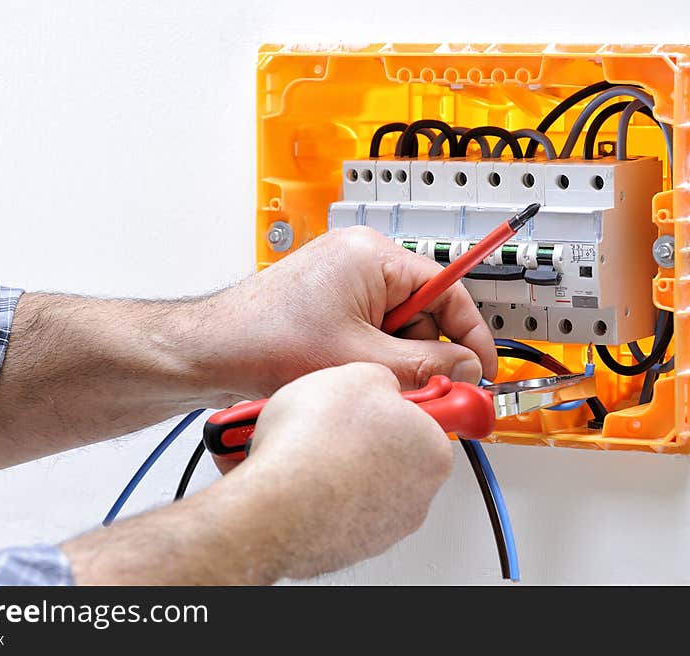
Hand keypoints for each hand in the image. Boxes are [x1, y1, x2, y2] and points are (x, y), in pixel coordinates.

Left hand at [207, 226, 495, 401]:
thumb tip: (466, 371)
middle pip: (423, 311)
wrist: (208, 352)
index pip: (447, 288)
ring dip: (396, 361)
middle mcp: (359, 260)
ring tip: (372, 385)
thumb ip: (425, 366)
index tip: (481, 368)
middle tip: (429, 392)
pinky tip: (356, 379)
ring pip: (397, 327)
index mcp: (372, 255)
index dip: (470, 333)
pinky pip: (370, 330)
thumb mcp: (360, 359)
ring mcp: (341, 282)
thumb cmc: (263, 339)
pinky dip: (373, 359)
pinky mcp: (328, 305)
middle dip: (426, 355)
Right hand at [239, 362, 452, 579]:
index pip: (429, 418)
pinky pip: (336, 509)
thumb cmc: (314, 445)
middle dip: (365, 434)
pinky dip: (319, 494)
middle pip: (394, 451)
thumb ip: (382, 379)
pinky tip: (295, 475)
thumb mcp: (357, 373)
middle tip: (334, 419)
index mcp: (433, 449)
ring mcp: (383, 526)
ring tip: (305, 447)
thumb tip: (380, 385)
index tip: (389, 400)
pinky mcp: (347, 546)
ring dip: (339, 465)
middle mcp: (417, 494)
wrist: (275, 503)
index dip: (399, 403)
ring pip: (363, 483)